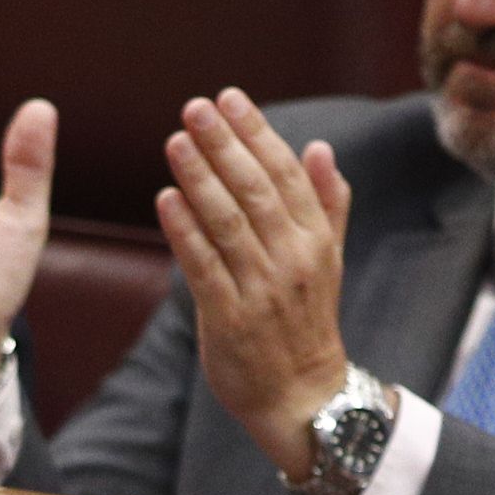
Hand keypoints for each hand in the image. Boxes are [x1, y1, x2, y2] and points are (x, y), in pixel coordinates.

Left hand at [159, 90, 352, 487]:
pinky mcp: (229, 320)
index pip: (285, 173)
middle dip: (224, 144)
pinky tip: (165, 200)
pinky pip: (204, 268)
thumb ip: (326, 204)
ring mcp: (260, 290)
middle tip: (194, 107)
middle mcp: (291, 259)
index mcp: (315, 239)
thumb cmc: (306, 324)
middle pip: (255, 190)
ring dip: (199, 179)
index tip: (230, 98)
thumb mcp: (329, 260)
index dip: (256, 132)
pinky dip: (184, 233)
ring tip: (175, 141)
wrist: (302, 397)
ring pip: (228, 224)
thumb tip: (321, 148)